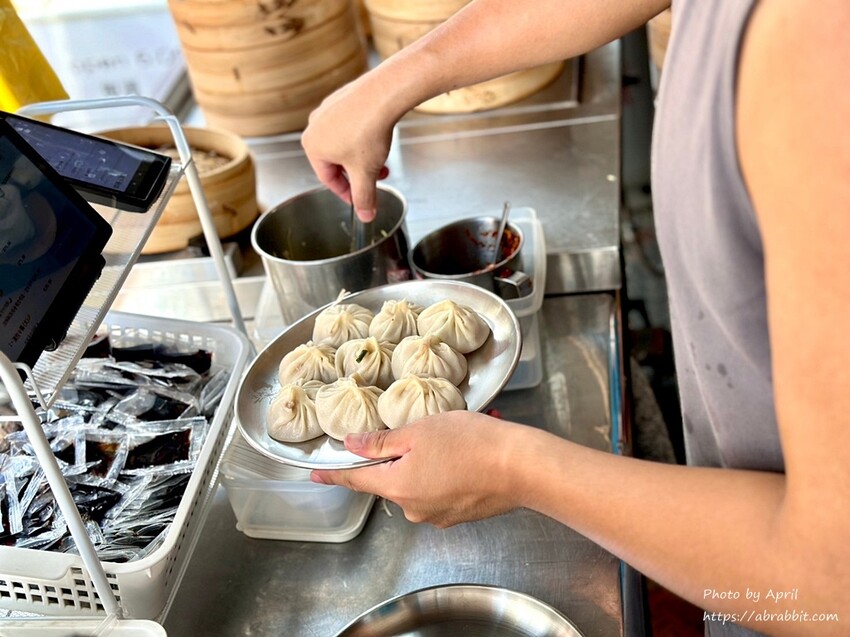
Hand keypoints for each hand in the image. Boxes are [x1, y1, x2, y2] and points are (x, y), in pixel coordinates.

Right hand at [301, 74, 394, 222]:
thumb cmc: (368, 133)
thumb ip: (364, 197)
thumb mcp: (366, 174)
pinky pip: (350, 126)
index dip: (348, 193)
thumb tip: (365, 215)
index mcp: (312, 147)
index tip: (361, 199)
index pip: (328, 179)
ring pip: (344, 144)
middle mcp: (314, 127)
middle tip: (376, 179)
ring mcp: (327, 110)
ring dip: (362, 157)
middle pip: (337, 161)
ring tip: (381, 160)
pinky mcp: (342, 99)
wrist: (383, 96)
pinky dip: (363, 137)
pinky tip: (378, 138)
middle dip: (358, 173)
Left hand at [311, 411, 529, 526]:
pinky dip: (450, 470)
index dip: (335, 473)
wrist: (520, 467)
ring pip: (421, 481)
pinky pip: (444, 488)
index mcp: (397, 486)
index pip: (356, 479)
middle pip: (393, 478)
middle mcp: (414, 507)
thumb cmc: (469, 443)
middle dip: (403, 454)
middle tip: (427, 429)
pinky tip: (469, 451)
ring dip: (430, 460)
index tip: (316, 474)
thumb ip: (381, 442)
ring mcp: (439, 514)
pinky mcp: (461, 513)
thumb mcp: (419, 431)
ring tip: (457, 435)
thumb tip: (352, 445)